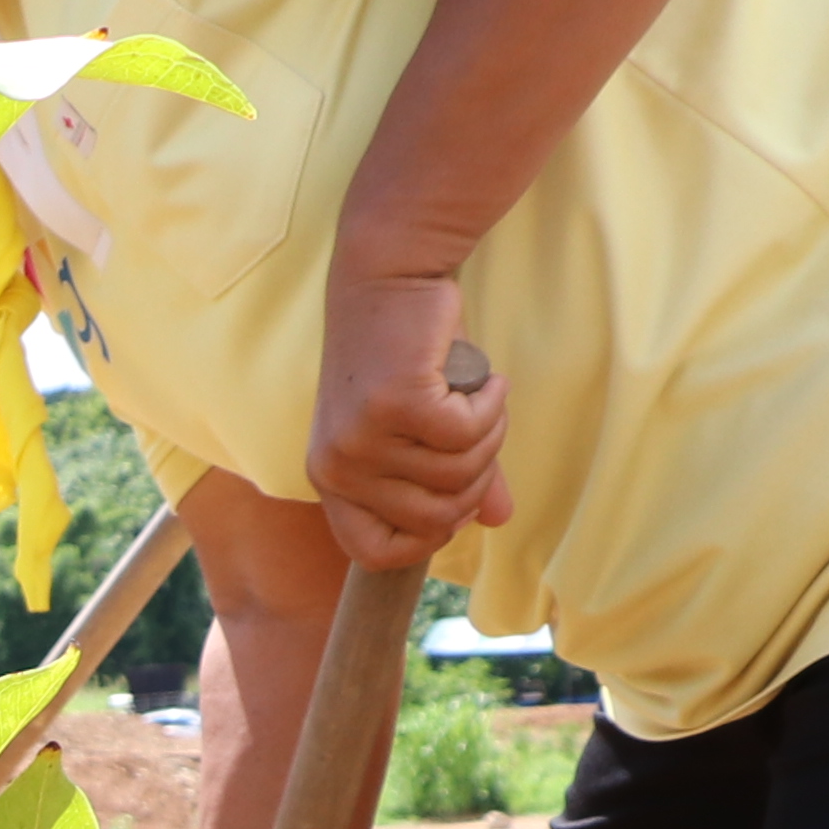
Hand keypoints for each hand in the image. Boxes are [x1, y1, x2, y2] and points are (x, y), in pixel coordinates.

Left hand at [308, 271, 503, 569]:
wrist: (389, 276)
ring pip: (457, 475)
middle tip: (482, 428)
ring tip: (481, 395)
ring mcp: (362, 438)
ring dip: (490, 434)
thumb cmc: (407, 354)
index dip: (429, 535)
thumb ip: (459, 475)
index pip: (375, 553)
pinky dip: (491, 404)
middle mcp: (337, 467)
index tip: (459, 496)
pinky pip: (468, 433)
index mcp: (331, 480)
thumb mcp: (427, 424)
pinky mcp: (395, 404)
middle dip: (476, 477)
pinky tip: (486, 378)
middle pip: (435, 517)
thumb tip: (498, 519)